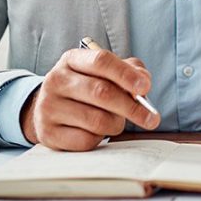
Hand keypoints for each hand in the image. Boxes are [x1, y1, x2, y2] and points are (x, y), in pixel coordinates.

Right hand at [20, 49, 160, 150]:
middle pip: (101, 92)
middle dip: (131, 107)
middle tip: (152, 119)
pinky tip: (97, 132)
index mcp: (72, 59)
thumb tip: (144, 81)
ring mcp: (49, 107)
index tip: (146, 87)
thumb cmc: (87, 88)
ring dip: (116, 124)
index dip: (126, 74)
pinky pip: (86, 140)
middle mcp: (56, 80)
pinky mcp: (48, 133)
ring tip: (117, 121)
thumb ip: (129, 71)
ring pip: (96, 120)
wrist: (50, 109)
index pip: (101, 61)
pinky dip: (100, 138)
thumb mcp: (105, 72)